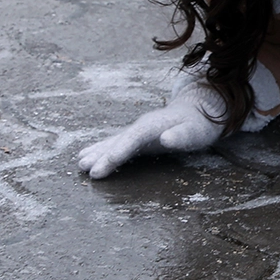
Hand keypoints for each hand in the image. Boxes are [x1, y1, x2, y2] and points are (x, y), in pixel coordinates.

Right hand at [77, 80, 228, 178]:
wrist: (199, 111)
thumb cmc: (198, 125)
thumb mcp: (196, 132)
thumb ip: (182, 136)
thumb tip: (166, 139)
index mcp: (152, 126)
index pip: (130, 140)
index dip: (115, 154)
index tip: (101, 168)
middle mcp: (141, 126)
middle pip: (118, 141)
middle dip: (101, 155)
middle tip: (83, 168)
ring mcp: (138, 130)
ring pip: (114, 141)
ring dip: (97, 152)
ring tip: (80, 164)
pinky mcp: (138, 136)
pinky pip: (117, 143)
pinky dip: (103, 149)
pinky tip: (90, 155)